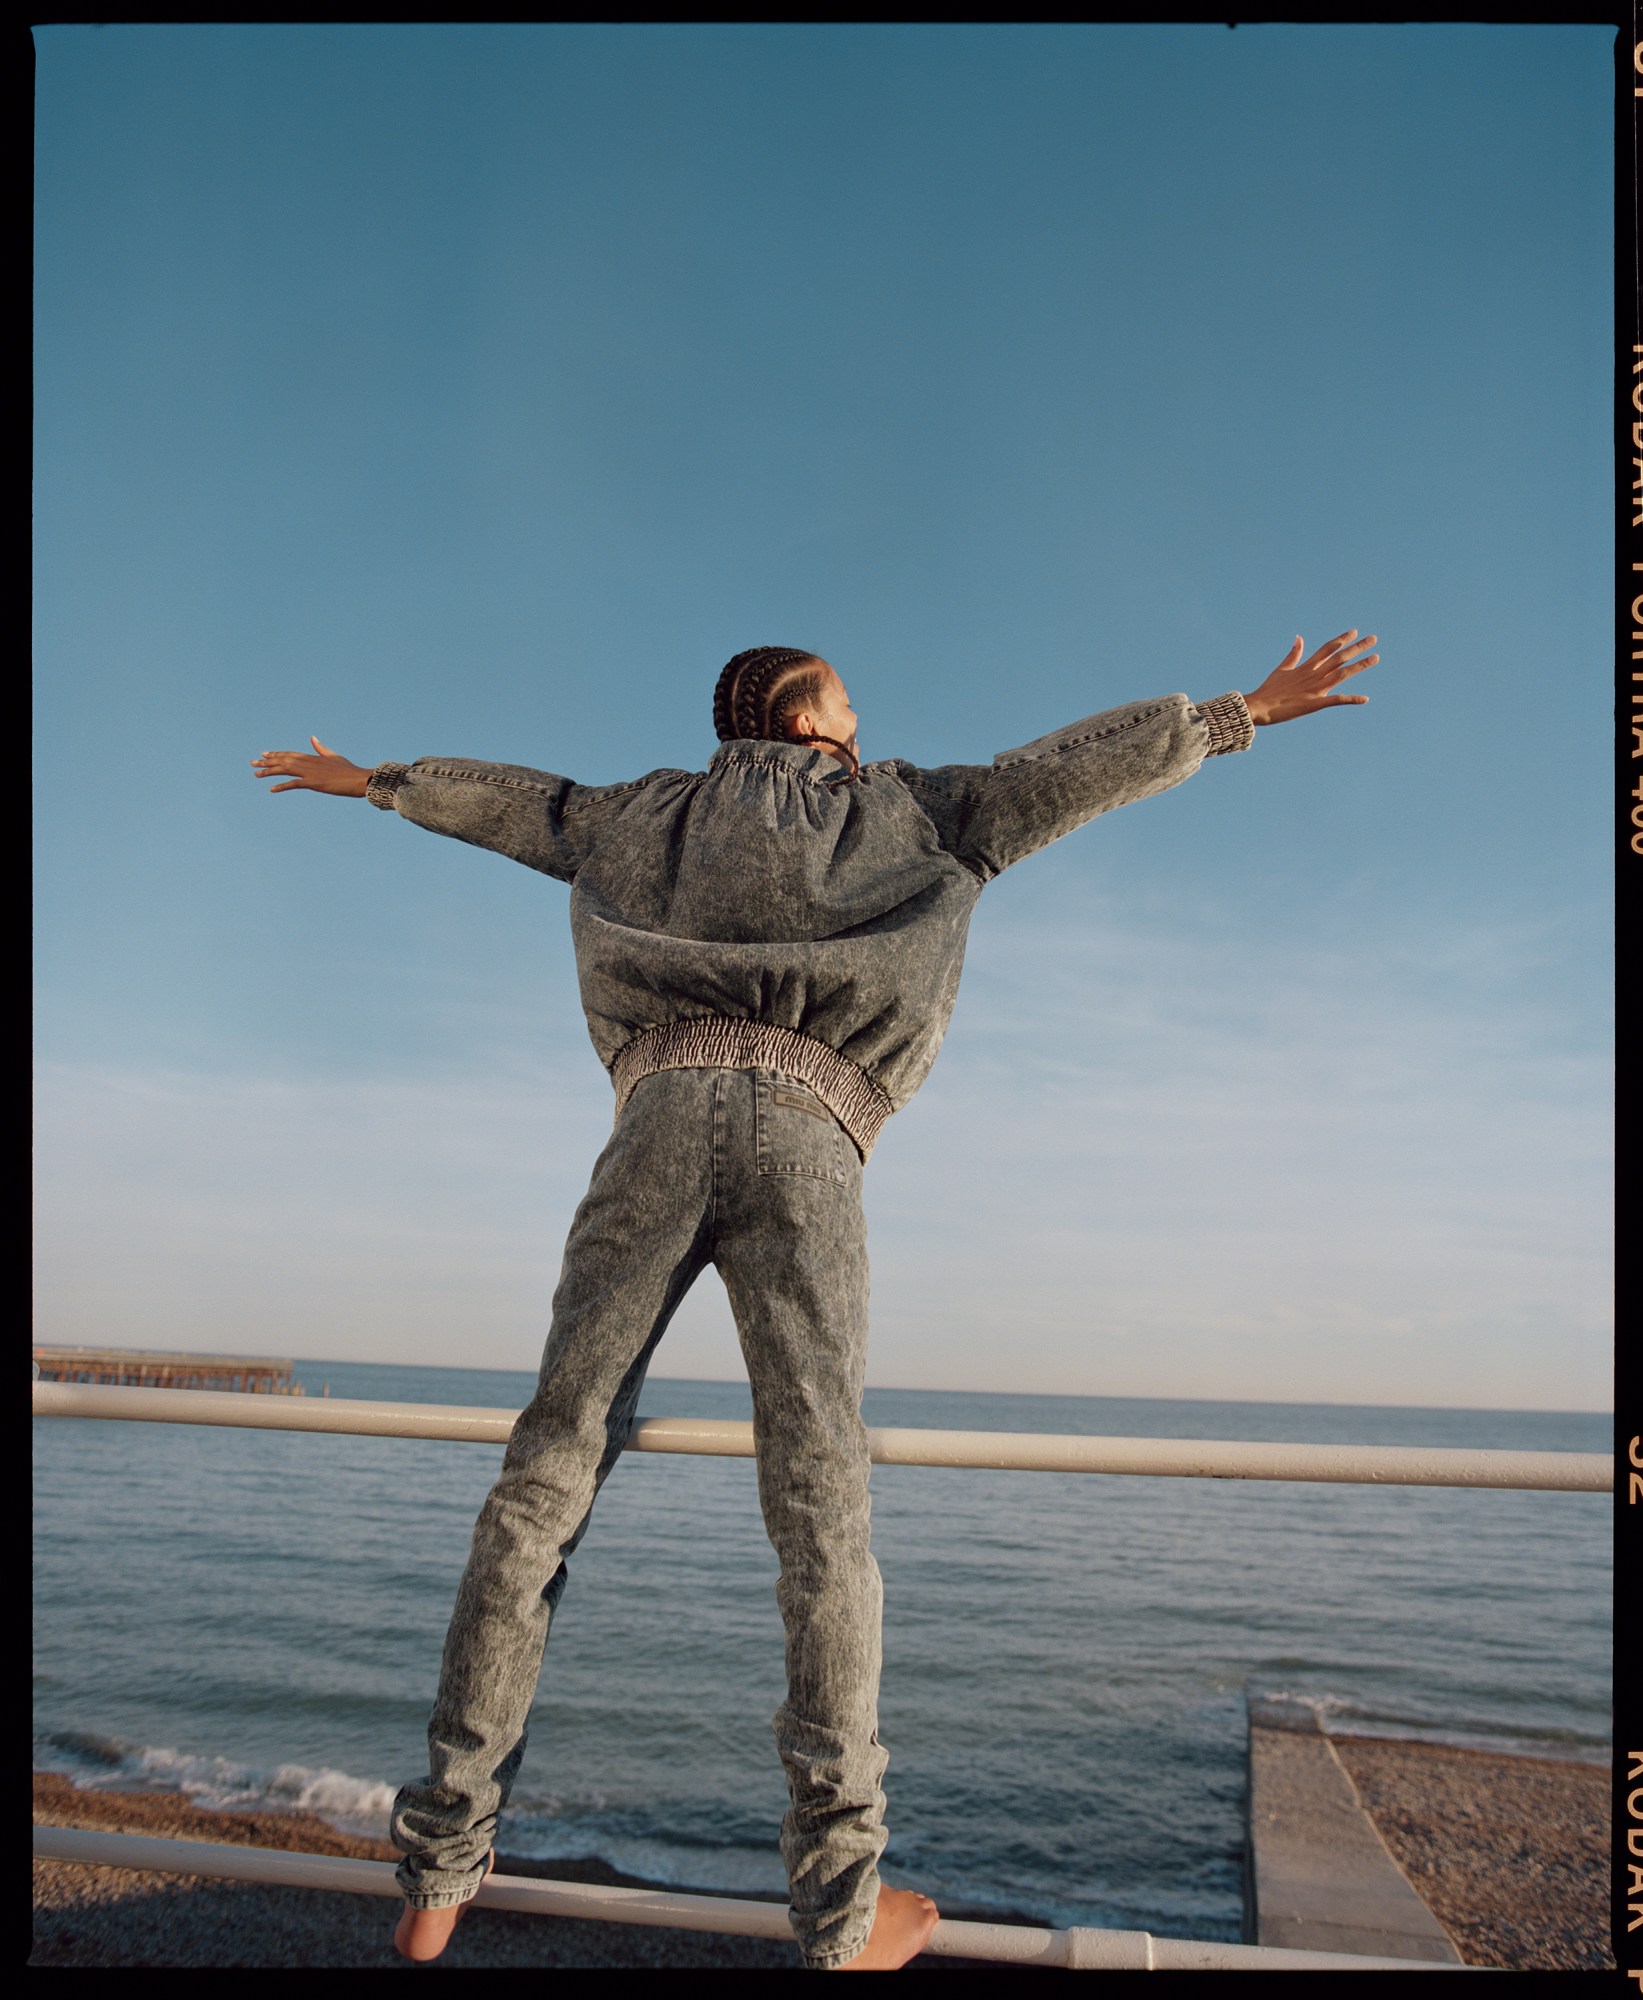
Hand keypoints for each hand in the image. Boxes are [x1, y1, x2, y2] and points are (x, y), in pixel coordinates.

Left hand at [252, 737, 371, 796]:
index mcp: (313, 757)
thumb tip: (312, 738)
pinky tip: (271, 789)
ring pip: (285, 770)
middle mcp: (309, 763)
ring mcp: (310, 773)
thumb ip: (321, 748)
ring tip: (256, 775)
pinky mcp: (313, 783)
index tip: (264, 754)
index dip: (276, 754)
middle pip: (283, 760)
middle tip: (252, 764)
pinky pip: (294, 784)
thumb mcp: (334, 757)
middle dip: (267, 762)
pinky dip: (282, 786)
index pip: (290, 754)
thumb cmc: (349, 770)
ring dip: (269, 772)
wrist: (359, 779)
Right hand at [1244, 630, 1377, 726]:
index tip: (1354, 632)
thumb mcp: (1282, 669)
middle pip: (1339, 657)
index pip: (1327, 648)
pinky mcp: (1314, 703)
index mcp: (1306, 667)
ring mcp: (1315, 688)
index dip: (1341, 639)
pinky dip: (1351, 699)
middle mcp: (1313, 674)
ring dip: (1359, 665)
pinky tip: (1365, 698)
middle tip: (1373, 638)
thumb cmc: (1268, 690)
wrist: (1257, 706)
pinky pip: (1336, 700)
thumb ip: (1293, 654)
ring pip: (1342, 673)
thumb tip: (1299, 637)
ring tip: (1376, 658)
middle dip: (1357, 647)